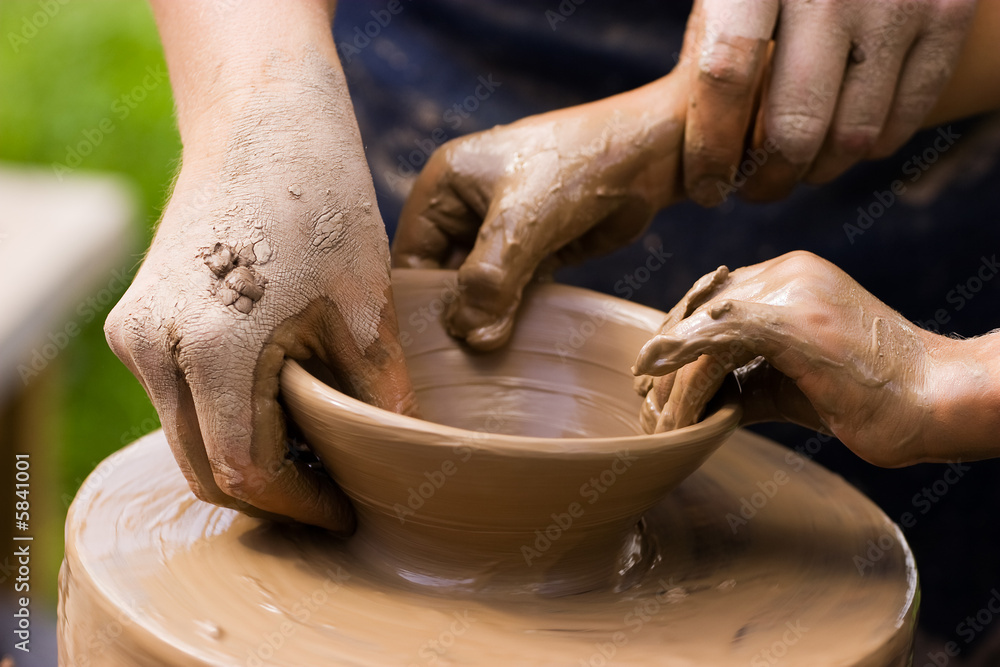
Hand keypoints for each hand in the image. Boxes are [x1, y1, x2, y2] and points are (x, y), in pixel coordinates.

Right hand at [105, 30, 415, 531]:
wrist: (263, 122)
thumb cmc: (322, 202)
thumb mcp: (365, 307)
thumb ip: (378, 396)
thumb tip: (398, 460)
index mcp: (212, 349)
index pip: (247, 471)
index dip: (300, 504)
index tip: (346, 511)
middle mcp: (155, 348)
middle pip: (205, 468)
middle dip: (272, 493)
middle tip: (333, 493)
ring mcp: (138, 333)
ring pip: (187, 438)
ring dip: (246, 459)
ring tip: (316, 452)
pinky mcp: (139, 320)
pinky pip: (178, 400)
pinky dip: (224, 421)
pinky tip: (281, 409)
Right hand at [392, 74, 688, 349]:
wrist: (649, 153)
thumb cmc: (578, 167)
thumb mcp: (524, 223)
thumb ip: (490, 281)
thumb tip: (470, 339)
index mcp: (443, 186)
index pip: (411, 256)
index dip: (421, 301)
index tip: (434, 346)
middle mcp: (465, 207)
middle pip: (443, 276)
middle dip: (457, 313)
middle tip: (468, 357)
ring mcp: (500, 230)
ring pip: (479, 288)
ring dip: (489, 317)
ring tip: (494, 355)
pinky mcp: (533, 249)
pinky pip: (511, 290)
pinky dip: (515, 312)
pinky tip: (521, 337)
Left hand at [631, 251, 994, 467]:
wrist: (938, 401)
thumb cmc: (874, 397)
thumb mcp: (792, 384)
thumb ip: (747, 381)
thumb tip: (702, 400)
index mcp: (791, 278)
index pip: (714, 303)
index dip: (679, 342)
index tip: (654, 379)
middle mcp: (787, 273)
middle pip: (699, 309)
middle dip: (667, 358)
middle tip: (645, 400)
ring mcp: (790, 291)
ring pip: (703, 326)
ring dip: (674, 376)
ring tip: (658, 416)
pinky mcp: (792, 320)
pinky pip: (717, 336)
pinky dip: (681, 359)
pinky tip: (653, 375)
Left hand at [682, 0, 975, 204]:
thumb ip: (714, 53)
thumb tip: (701, 148)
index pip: (724, 78)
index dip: (711, 148)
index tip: (706, 186)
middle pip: (794, 127)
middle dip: (767, 179)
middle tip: (753, 190)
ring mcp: (896, 1)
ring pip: (851, 137)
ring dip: (817, 171)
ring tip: (795, 166)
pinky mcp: (948, 14)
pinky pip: (902, 121)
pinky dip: (867, 149)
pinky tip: (841, 142)